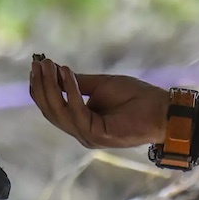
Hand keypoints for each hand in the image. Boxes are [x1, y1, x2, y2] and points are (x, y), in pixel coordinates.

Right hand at [29, 57, 168, 148]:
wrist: (162, 110)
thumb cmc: (136, 97)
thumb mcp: (102, 85)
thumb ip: (79, 83)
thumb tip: (56, 73)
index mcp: (81, 123)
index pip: (52, 108)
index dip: (41, 88)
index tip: (36, 66)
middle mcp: (81, 132)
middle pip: (51, 111)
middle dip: (42, 86)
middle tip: (37, 64)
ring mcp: (88, 135)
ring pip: (59, 113)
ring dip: (51, 87)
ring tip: (49, 65)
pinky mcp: (98, 134)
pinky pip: (77, 112)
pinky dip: (70, 91)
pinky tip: (66, 73)